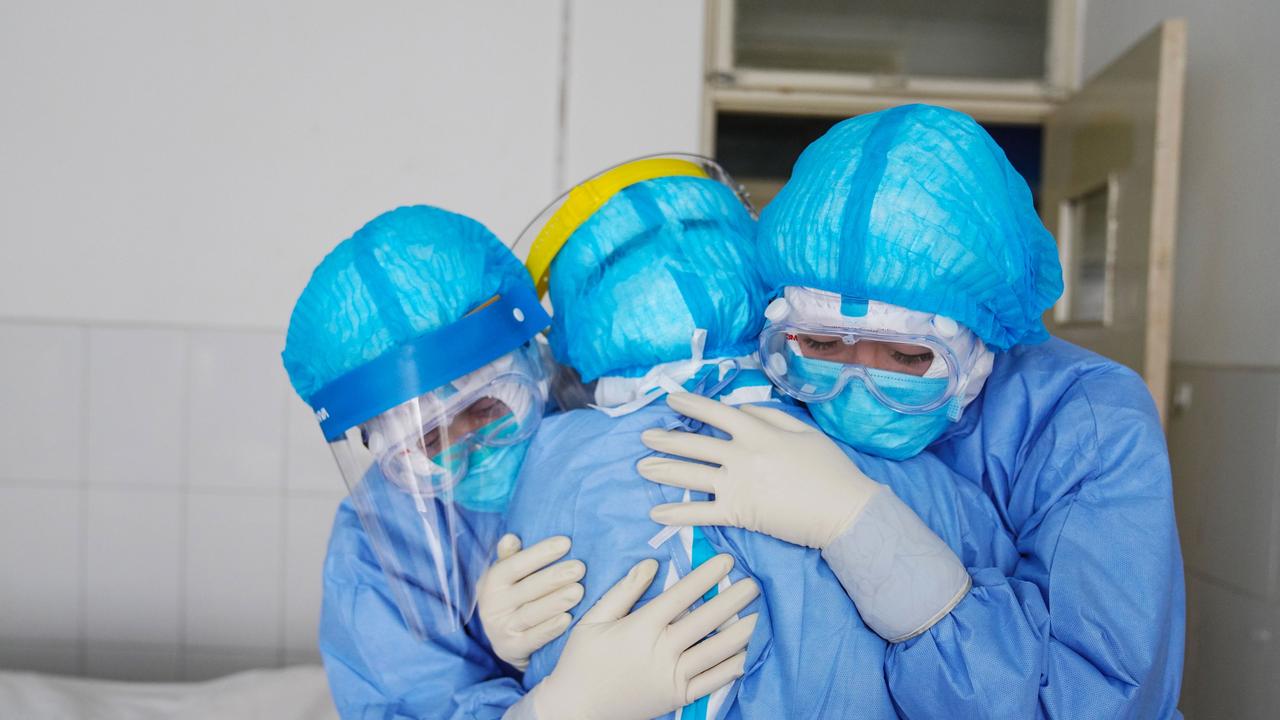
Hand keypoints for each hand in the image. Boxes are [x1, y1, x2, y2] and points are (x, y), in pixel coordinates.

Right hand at [476, 534, 584, 670]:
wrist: (505, 641)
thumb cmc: (514, 597)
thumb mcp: (507, 577)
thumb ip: (510, 557)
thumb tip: (511, 538)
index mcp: (492, 582)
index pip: (516, 564)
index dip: (540, 553)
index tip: (566, 542)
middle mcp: (492, 605)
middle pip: (527, 589)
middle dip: (554, 577)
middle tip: (580, 568)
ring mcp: (500, 629)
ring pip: (530, 613)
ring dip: (555, 601)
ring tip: (579, 591)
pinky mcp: (511, 649)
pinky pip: (533, 638)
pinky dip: (550, 629)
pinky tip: (568, 619)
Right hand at [529, 554, 758, 719]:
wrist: (576, 710)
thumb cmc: (580, 662)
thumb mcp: (593, 620)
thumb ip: (623, 591)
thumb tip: (650, 564)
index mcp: (641, 627)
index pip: (681, 595)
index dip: (706, 576)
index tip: (725, 561)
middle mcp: (662, 651)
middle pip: (706, 619)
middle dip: (733, 599)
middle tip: (754, 584)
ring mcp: (672, 676)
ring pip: (715, 650)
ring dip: (740, 632)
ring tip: (759, 616)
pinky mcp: (677, 697)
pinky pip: (711, 681)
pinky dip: (732, 667)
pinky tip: (745, 654)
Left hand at [637, 392, 881, 548]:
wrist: (844, 510)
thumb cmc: (830, 469)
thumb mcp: (804, 431)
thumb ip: (770, 417)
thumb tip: (742, 411)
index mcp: (757, 432)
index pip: (715, 413)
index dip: (690, 405)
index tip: (670, 400)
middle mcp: (741, 455)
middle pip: (695, 444)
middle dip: (666, 439)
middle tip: (645, 436)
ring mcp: (736, 485)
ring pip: (690, 475)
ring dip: (663, 470)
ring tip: (641, 466)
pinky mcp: (738, 514)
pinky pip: (701, 513)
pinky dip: (677, 513)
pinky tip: (657, 512)